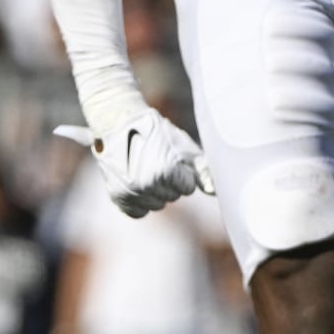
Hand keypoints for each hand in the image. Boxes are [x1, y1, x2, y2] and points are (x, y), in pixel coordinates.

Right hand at [56, 108, 215, 217]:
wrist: (119, 122)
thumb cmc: (156, 132)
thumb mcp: (184, 146)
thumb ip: (203, 170)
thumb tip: (215, 192)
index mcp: (166, 171)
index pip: (187, 188)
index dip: (182, 172)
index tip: (171, 157)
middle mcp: (146, 185)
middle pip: (172, 197)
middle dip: (169, 182)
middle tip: (156, 159)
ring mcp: (130, 192)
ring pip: (156, 205)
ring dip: (155, 191)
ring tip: (145, 168)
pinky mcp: (117, 197)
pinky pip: (138, 212)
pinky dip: (140, 200)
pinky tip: (137, 182)